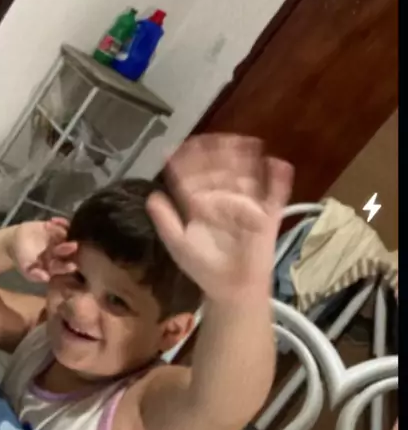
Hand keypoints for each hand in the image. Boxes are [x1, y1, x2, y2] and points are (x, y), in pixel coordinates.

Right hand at [7, 218, 77, 282]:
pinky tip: (54, 220)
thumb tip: (46, 278)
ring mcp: (60, 239)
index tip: (72, 266)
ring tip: (62, 231)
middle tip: (73, 246)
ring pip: (67, 236)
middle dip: (69, 248)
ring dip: (66, 233)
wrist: (15, 242)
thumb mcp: (26, 269)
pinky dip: (61, 222)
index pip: (63, 266)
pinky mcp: (57, 228)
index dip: (67, 267)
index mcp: (55, 264)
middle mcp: (60, 253)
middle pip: (67, 251)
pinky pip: (63, 225)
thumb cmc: (22, 258)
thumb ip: (35, 274)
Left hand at [146, 135, 292, 302]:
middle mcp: (223, 199)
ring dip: (244, 159)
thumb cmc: (204, 267)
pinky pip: (274, 196)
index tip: (179, 149)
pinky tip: (276, 164)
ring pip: (246, 177)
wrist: (230, 289)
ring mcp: (246, 205)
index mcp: (201, 202)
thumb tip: (151, 196)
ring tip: (243, 143)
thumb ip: (165, 221)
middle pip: (220, 170)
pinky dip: (278, 181)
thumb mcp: (178, 243)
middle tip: (214, 141)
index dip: (187, 160)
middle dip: (216, 154)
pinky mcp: (266, 217)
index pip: (194, 176)